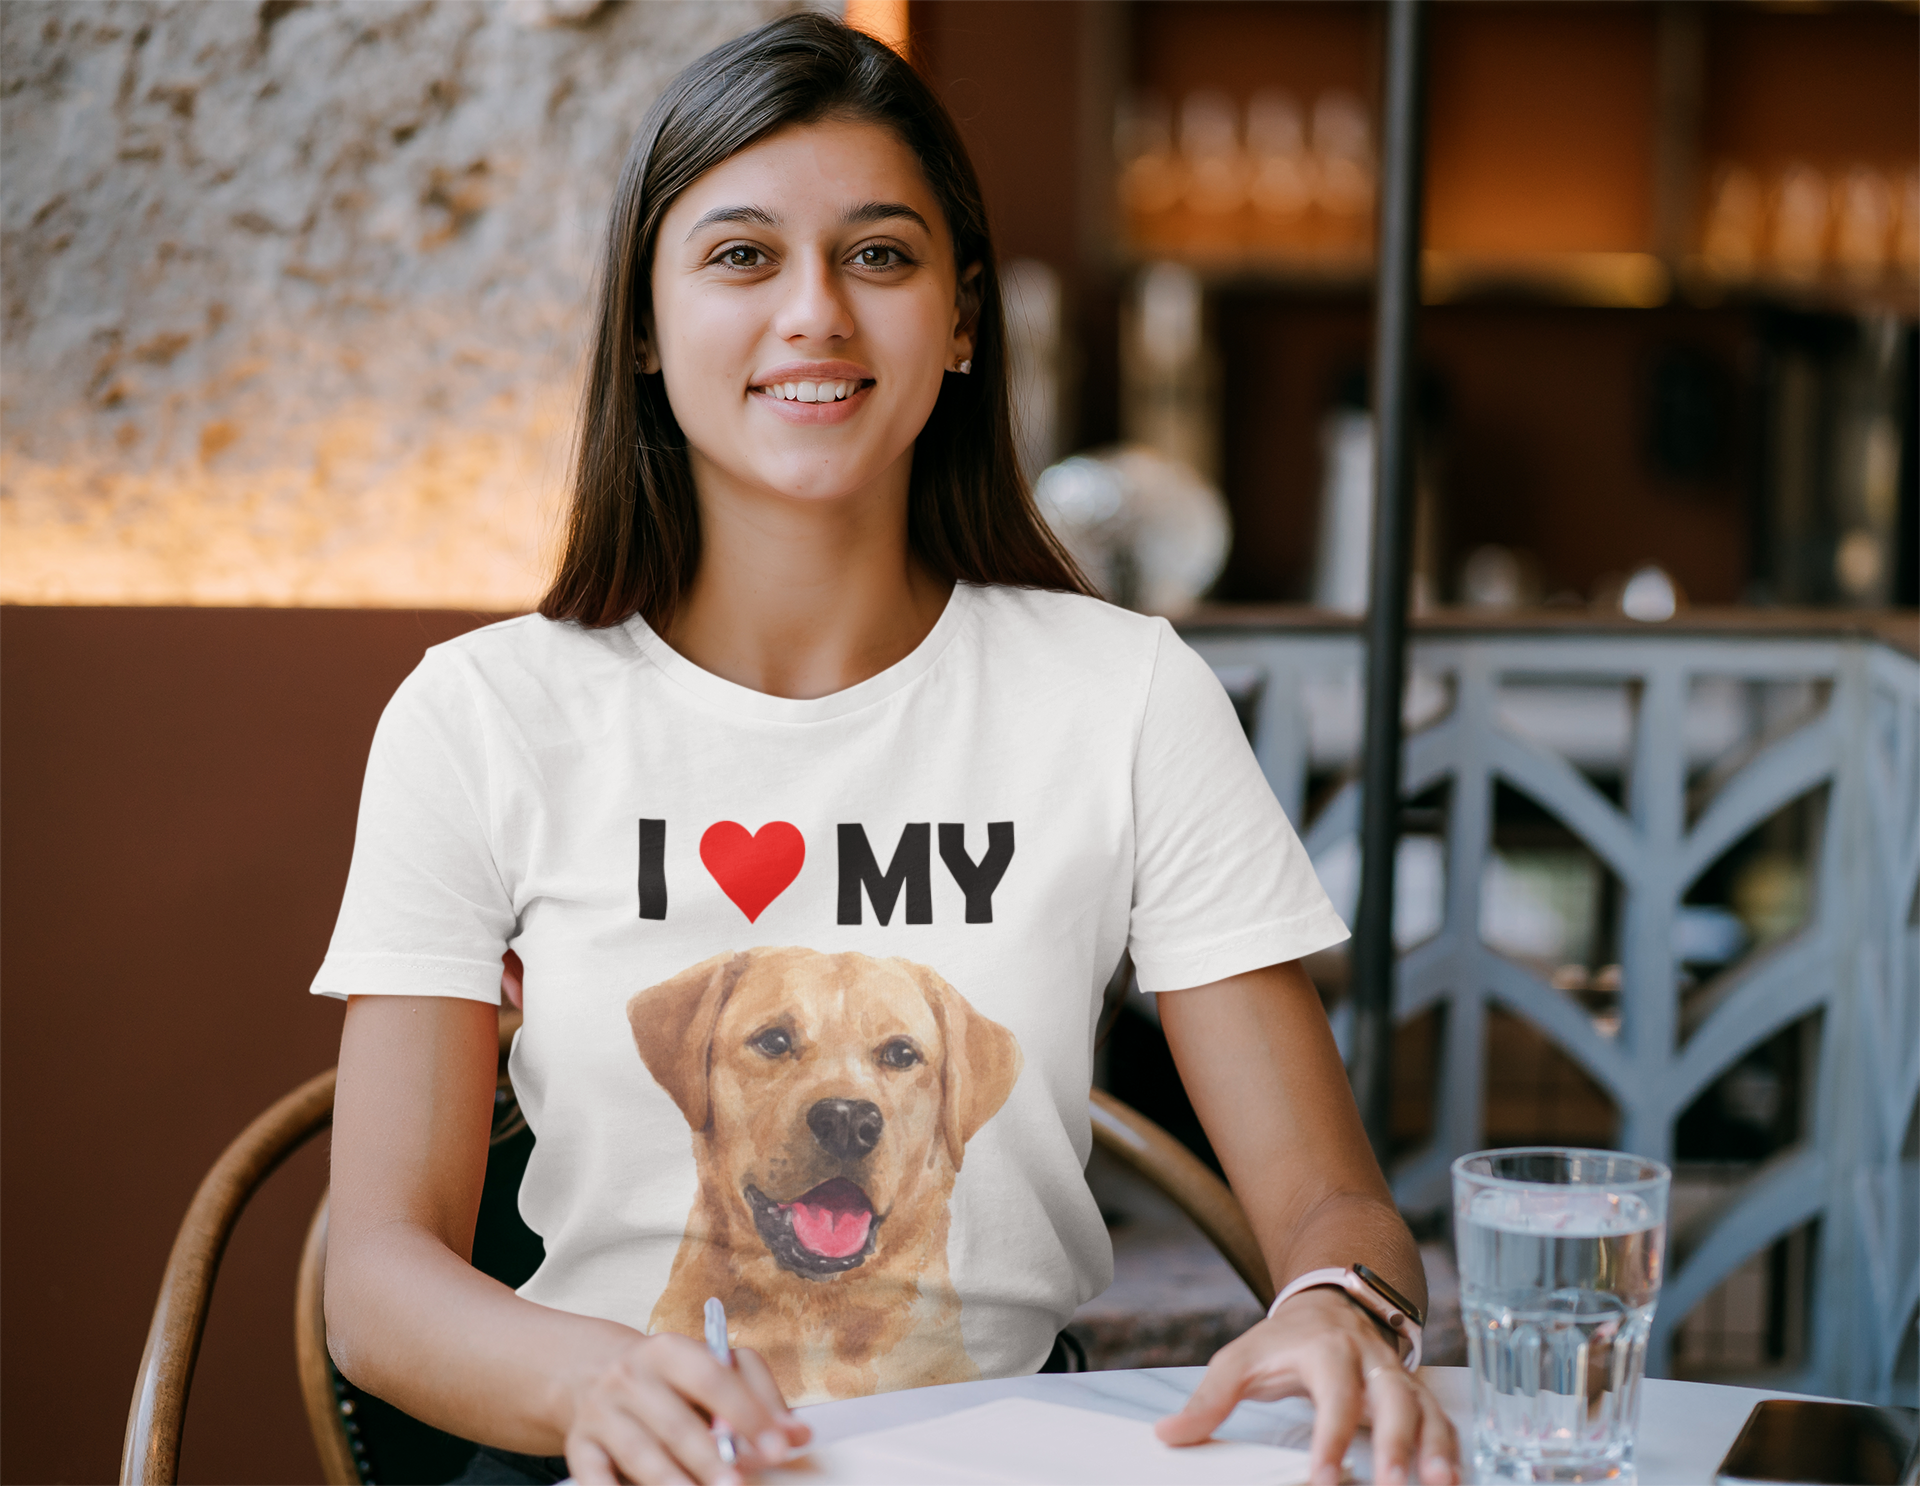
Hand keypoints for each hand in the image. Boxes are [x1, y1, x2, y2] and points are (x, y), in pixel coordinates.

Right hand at [564, 1332, 811, 1485]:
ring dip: (671, 1481)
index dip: (748, 1414)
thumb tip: (798, 1435)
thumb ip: (756, 1398)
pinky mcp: (580, 1447)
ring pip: (639, 1452)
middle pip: (675, 1422)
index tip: (779, 1447)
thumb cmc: (670, 1381)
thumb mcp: (708, 1369)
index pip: (713, 1378)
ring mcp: (602, 1413)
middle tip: (739, 1483)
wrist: (591, 1375)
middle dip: (710, 1458)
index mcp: (670, 1350)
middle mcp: (631, 1377)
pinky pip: (596, 1478)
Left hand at [1155, 1288, 1457, 1485]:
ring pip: (1427, 1412)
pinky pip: (1442, 1422)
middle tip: (1393, 1484)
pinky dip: (1450, 1450)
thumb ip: (1208, 1399)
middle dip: (1397, 1446)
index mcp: (1327, 1351)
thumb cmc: (1286, 1339)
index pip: (1333, 1397)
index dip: (1330, 1440)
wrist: (1333, 1302)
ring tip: (1440, 1484)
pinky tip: (1451, 1479)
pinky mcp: (1416, 1397)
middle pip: (1393, 1403)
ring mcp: (1398, 1380)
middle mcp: (1371, 1363)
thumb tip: (1168, 1434)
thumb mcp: (1241, 1359)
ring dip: (1436, 1450)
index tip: (1324, 1479)